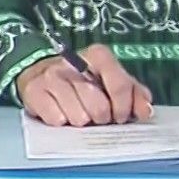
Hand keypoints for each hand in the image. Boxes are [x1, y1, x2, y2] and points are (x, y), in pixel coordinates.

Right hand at [16, 45, 153, 126]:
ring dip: (81, 122)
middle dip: (101, 118)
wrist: (40, 74)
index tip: (121, 116)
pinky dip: (61, 122)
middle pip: (99, 107)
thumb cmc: (84, 81)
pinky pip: (57, 120)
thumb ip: (134, 94)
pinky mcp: (33, 91)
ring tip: (78, 113)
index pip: (119, 84)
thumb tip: (145, 111)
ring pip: (78, 117)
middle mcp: (73, 62)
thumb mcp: (112, 82)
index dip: (124, 107)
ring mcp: (51, 76)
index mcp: (97, 55)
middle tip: (97, 115)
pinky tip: (60, 112)